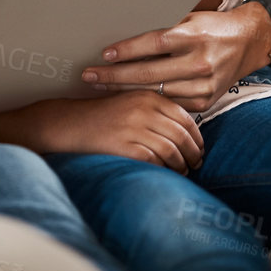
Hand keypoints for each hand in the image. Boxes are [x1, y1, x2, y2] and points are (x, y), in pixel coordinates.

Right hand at [13, 94, 203, 173]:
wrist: (71, 124)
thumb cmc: (103, 117)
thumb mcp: (131, 103)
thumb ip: (157, 111)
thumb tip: (186, 132)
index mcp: (148, 97)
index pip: (185, 117)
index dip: (197, 135)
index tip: (200, 147)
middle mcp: (144, 110)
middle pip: (182, 135)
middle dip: (194, 152)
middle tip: (197, 162)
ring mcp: (134, 128)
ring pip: (172, 150)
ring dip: (182, 164)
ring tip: (184, 171)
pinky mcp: (125, 147)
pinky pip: (155, 161)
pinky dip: (165, 170)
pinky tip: (166, 174)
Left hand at [81, 1, 270, 111]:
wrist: (248, 41)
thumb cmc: (211, 25)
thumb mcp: (189, 18)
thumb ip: (163, 26)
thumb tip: (124, 28)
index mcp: (193, 36)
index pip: (153, 43)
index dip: (126, 50)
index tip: (103, 53)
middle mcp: (199, 62)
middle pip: (148, 73)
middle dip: (114, 75)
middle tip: (88, 76)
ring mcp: (203, 85)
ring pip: (156, 92)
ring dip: (125, 91)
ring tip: (100, 88)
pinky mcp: (205, 100)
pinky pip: (170, 104)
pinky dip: (148, 101)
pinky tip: (128, 98)